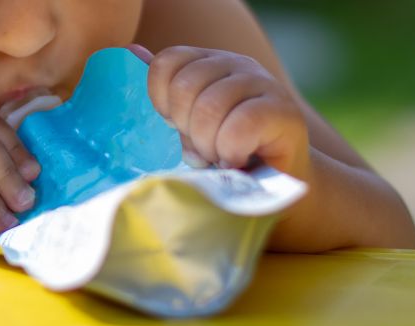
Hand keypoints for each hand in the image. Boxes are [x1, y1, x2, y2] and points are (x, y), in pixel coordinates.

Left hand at [133, 45, 309, 175]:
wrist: (274, 184)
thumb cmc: (223, 154)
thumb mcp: (188, 125)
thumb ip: (166, 94)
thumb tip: (130, 52)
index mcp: (208, 63)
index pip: (166, 62)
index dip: (162, 100)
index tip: (176, 126)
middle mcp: (237, 64)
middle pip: (185, 86)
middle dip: (187, 128)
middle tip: (202, 149)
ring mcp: (263, 84)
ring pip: (211, 106)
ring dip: (208, 144)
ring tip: (219, 157)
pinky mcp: (284, 111)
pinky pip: (240, 125)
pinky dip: (230, 150)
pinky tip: (235, 160)